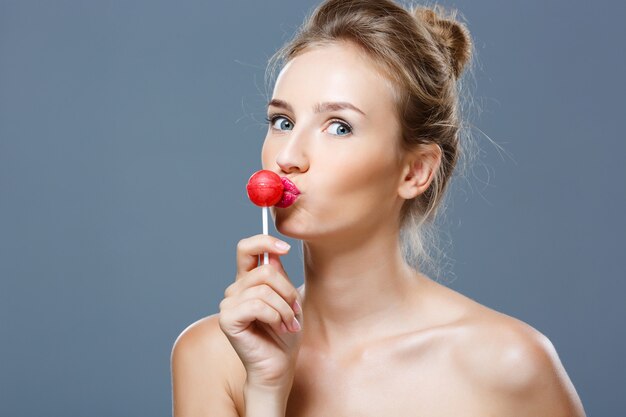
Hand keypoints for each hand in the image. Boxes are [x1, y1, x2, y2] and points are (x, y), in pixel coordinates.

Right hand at [218, 234, 303, 391]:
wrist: (279, 364)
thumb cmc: (284, 333)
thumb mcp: (288, 298)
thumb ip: (279, 275)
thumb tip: (273, 253)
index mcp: (248, 280)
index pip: (247, 248)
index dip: (264, 242)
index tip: (286, 248)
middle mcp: (235, 289)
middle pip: (265, 271)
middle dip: (288, 291)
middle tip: (295, 310)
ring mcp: (228, 303)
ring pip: (264, 289)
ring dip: (284, 308)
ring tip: (289, 323)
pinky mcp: (227, 319)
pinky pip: (257, 305)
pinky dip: (275, 316)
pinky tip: (280, 328)